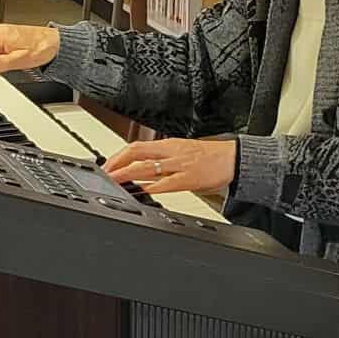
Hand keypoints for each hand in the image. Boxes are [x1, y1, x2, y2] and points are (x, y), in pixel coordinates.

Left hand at [104, 138, 235, 194]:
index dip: (119, 155)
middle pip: (137, 152)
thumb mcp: (183, 153)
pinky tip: (140, 192)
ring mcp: (178, 165)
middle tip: (105, 173)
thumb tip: (146, 170)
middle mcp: (170, 152)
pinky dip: (150, 188)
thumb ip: (165, 160)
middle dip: (118, 162)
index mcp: (168, 145)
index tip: (107, 164)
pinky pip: (165, 182)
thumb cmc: (210, 157)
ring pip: (146, 167)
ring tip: (114, 181)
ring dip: (127, 174)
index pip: (137, 146)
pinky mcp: (188, 178)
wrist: (233, 159)